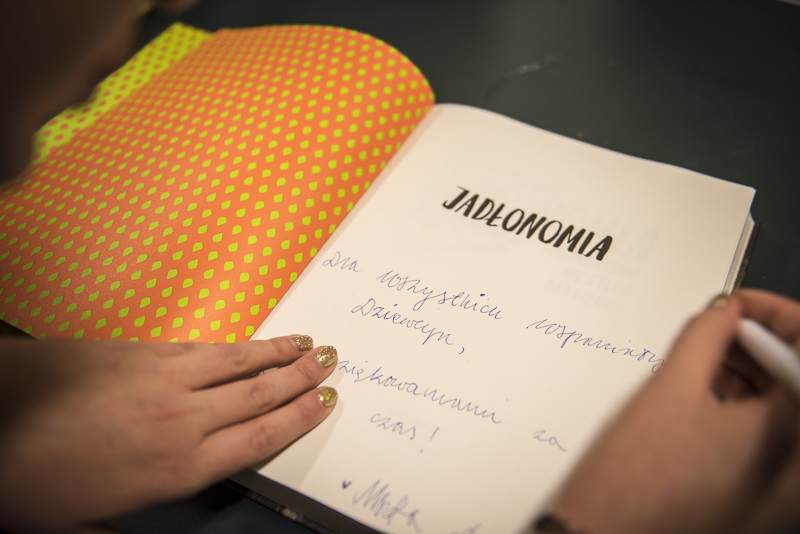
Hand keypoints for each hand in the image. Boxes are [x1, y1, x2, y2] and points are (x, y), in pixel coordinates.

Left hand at [0, 335, 337, 532]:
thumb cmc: (31, 480)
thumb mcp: (83, 525)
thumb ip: (127, 528)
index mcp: (178, 468)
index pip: (260, 437)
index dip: (299, 417)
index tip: (326, 401)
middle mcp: (183, 420)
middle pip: (259, 395)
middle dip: (301, 377)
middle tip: (331, 359)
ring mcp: (163, 380)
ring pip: (238, 363)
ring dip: (278, 353)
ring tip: (307, 341)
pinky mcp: (140, 352)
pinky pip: (203, 347)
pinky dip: (236, 344)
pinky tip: (249, 342)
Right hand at [541, 289, 799, 533]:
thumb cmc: (631, 486)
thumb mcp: (667, 389)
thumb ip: (704, 336)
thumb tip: (724, 312)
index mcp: (787, 431)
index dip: (772, 313)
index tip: (738, 305)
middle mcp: (795, 460)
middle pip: (796, 375)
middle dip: (760, 343)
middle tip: (717, 328)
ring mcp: (783, 484)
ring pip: (784, 405)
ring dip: (753, 373)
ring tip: (704, 361)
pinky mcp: (765, 495)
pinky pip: (771, 436)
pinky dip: (748, 408)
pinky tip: (708, 396)